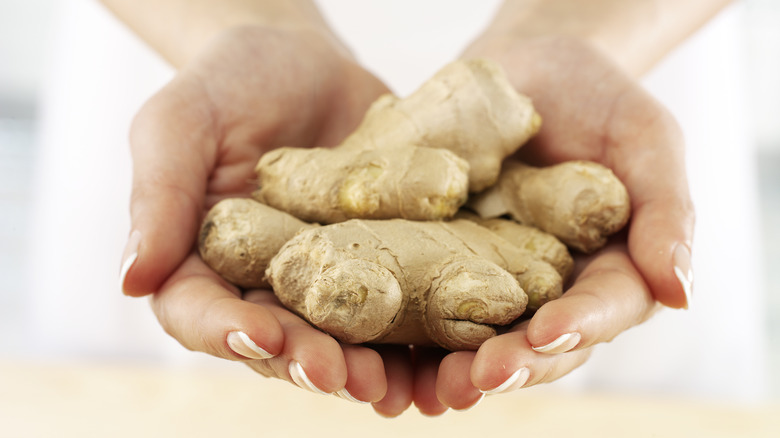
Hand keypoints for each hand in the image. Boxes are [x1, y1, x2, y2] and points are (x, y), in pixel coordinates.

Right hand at [119, 26, 416, 412]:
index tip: (264, 335)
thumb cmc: (230, 83)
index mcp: (202, 261)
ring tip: (393, 385)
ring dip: (367, 368)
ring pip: (341, 337)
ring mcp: (326, 277)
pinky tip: (440, 353)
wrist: (305, 60)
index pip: (202, 312)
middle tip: (345, 378)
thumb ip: (158, 196)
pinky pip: (398, 302)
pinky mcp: (380, 259)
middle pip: (280, 339)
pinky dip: (416, 335)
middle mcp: (264, 282)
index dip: (229, 332)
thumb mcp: (181, 123)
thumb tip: (131, 281)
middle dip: (311, 362)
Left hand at [425, 36, 691, 409]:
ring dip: (453, 364)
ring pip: (476, 332)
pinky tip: (383, 344)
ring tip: (431, 384)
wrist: (529, 68)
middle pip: (535, 339)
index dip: (576, 327)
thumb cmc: (599, 100)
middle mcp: (548, 288)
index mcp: (606, 272)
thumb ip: (666, 212)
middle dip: (509, 362)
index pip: (601, 309)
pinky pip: (422, 295)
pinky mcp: (439, 257)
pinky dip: (406, 324)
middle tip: (477, 378)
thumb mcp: (647, 142)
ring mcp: (490, 277)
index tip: (546, 333)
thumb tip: (680, 293)